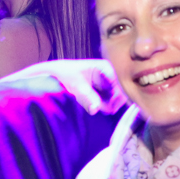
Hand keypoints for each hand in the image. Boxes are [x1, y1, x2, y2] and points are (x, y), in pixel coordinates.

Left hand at [2, 59, 127, 114]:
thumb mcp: (78, 86)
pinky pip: (110, 97)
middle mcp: (110, 72)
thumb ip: (87, 97)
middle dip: (113, 102)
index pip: (119, 85)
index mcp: (106, 68)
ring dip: (110, 104)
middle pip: (120, 91)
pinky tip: (99, 106)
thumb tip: (95, 109)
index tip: (109, 108)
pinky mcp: (104, 86)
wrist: (59, 71)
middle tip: (105, 110)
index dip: (116, 98)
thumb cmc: (68, 74)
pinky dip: (106, 103)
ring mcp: (108, 79)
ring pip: (116, 96)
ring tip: (101, 108)